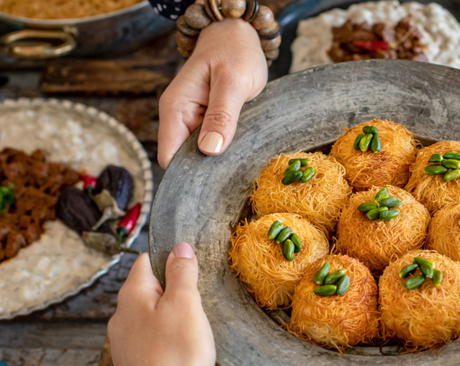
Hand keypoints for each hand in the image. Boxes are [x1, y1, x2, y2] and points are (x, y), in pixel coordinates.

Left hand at [108, 243, 215, 365]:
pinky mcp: (139, 365)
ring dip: (186, 324)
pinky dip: (182, 347)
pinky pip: (163, 346)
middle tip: (205, 304)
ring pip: (162, 320)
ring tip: (206, 335)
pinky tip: (201, 358)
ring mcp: (129, 344)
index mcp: (132, 297)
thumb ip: (182, 273)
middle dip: (184, 295)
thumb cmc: (175, 359)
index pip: (148, 260)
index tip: (194, 266)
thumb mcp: (186, 305)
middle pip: (156, 291)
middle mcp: (124, 318)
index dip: (172, 258)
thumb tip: (180, 248)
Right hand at [158, 18, 267, 167]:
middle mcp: (180, 119)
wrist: (238, 34)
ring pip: (201, 156)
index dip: (185, 175)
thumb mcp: (233, 81)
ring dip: (218, 162)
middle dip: (205, 172)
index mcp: (175, 109)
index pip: (169, 156)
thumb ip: (222, 115)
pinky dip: (227, 152)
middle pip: (185, 161)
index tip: (209, 187)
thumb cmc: (234, 51)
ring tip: (240, 167)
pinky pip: (214, 145)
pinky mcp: (211, 123)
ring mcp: (195, 122)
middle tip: (232, 178)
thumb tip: (209, 150)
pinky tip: (242, 154)